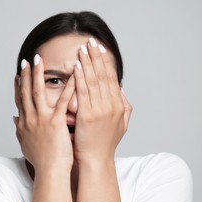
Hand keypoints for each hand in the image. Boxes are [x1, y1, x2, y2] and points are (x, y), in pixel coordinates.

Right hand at [13, 54, 75, 171]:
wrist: (50, 171)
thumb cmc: (41, 160)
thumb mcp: (25, 143)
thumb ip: (19, 129)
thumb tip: (13, 118)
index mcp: (25, 123)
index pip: (20, 100)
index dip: (19, 86)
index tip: (18, 74)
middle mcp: (30, 118)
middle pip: (26, 92)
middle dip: (26, 75)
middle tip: (27, 60)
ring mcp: (42, 119)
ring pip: (38, 92)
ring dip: (38, 74)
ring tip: (39, 60)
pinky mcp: (56, 122)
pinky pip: (61, 101)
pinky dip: (67, 87)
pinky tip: (72, 75)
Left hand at [73, 38, 131, 161]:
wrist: (96, 160)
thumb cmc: (104, 143)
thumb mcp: (121, 125)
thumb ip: (124, 106)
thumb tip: (122, 90)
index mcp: (118, 105)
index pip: (111, 78)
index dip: (106, 62)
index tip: (100, 49)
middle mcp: (111, 105)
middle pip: (103, 75)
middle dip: (96, 57)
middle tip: (91, 41)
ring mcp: (100, 110)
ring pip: (94, 81)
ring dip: (88, 63)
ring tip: (83, 49)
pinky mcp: (87, 115)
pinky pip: (83, 92)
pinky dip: (80, 78)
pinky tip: (77, 66)